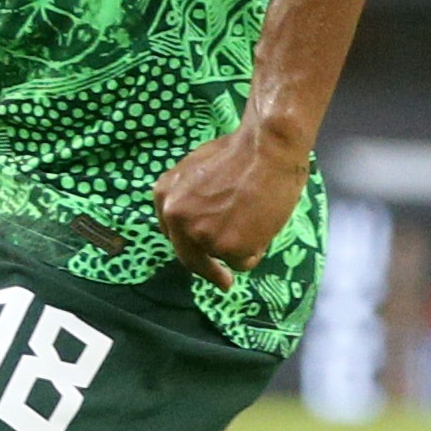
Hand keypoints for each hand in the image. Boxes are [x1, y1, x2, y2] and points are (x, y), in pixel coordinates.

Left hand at [153, 122, 308, 289]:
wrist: (266, 149)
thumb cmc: (241, 152)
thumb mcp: (197, 168)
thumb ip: (192, 195)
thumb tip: (202, 214)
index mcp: (164, 196)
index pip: (174, 233)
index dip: (191, 244)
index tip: (202, 254)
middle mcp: (175, 218)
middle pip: (189, 257)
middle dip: (207, 270)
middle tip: (223, 281)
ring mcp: (200, 235)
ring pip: (222, 258)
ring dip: (240, 248)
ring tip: (257, 220)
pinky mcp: (227, 248)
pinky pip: (244, 261)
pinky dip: (256, 250)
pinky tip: (264, 226)